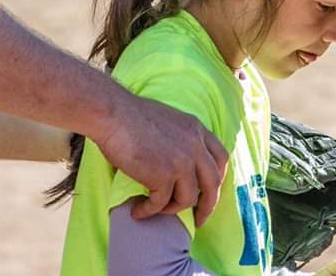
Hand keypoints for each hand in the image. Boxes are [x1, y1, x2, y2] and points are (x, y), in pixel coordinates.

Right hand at [95, 92, 229, 226]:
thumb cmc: (131, 117)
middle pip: (213, 184)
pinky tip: (137, 210)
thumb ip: (182, 140)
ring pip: (188, 198)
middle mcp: (195, 146)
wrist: (114, 115)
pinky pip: (160, 203)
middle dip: (207, 206)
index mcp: (197, 130)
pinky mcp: (163, 175)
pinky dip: (148, 211)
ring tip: (154, 208)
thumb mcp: (170, 122)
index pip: (221, 158)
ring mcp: (182, 161)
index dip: (217, 179)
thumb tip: (179, 164)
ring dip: (172, 208)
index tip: (209, 193)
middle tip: (198, 220)